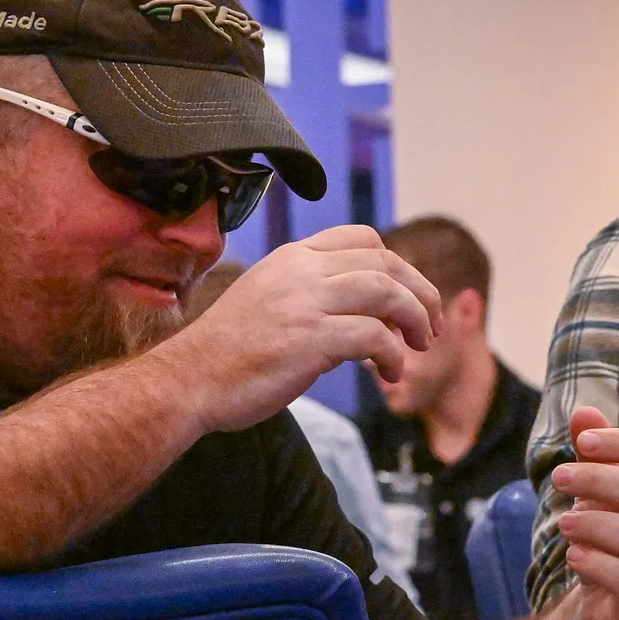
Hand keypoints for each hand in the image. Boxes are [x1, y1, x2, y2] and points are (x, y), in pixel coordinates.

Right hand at [161, 225, 443, 432]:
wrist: (188, 380)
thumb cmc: (225, 352)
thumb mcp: (266, 300)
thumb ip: (308, 295)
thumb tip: (358, 315)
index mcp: (291, 258)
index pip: (362, 239)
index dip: (396, 265)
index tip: (406, 295)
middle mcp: (302, 271)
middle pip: (386, 263)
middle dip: (420, 292)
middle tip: (430, 325)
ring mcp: (306, 303)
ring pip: (388, 293)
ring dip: (416, 320)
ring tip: (419, 346)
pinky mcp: (311, 340)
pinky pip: (375, 337)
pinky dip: (393, 356)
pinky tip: (389, 374)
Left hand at [549, 406, 618, 619]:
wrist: (611, 612)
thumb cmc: (611, 540)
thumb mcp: (599, 494)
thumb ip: (596, 456)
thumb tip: (583, 410)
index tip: (584, 442)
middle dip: (602, 481)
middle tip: (558, 477)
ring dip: (599, 525)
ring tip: (563, 523)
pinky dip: (602, 567)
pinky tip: (574, 556)